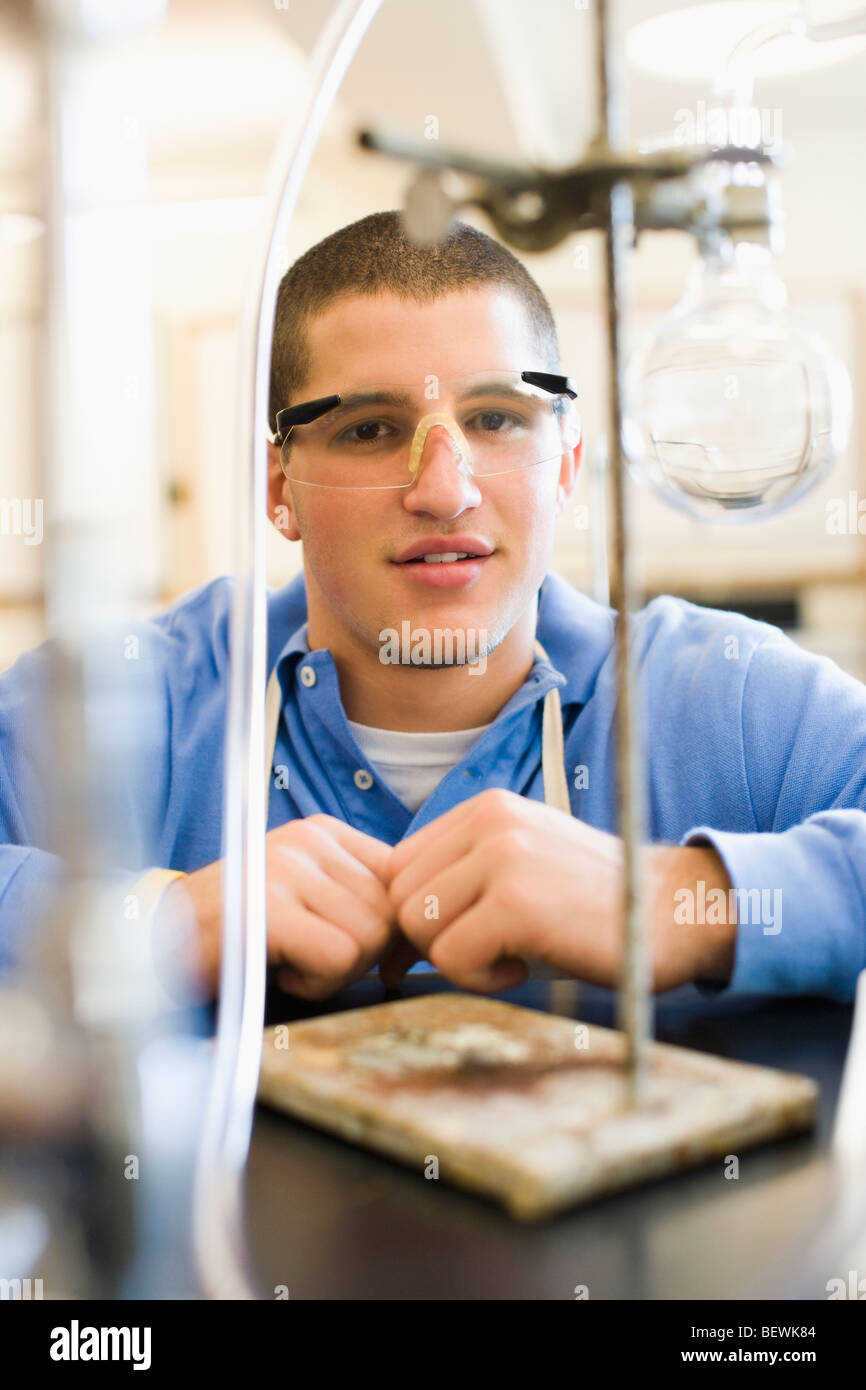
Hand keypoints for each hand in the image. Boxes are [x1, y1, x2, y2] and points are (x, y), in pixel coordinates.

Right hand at [162, 815, 395, 999]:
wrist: (156, 948)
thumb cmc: (238, 935)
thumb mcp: (305, 900)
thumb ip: (359, 902)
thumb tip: (420, 938)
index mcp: (323, 832)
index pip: (400, 879)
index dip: (389, 929)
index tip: (358, 953)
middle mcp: (308, 839)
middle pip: (388, 915)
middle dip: (356, 954)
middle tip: (304, 956)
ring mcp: (286, 867)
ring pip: (368, 938)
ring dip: (332, 970)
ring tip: (286, 958)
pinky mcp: (268, 905)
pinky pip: (338, 957)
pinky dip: (313, 981)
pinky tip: (277, 968)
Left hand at [388, 789, 735, 992]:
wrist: (677, 912)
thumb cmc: (594, 903)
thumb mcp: (521, 865)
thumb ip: (460, 877)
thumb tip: (386, 933)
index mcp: (485, 807)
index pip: (400, 865)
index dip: (415, 914)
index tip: (452, 941)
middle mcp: (490, 821)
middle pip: (401, 897)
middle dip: (432, 939)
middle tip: (488, 950)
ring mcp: (503, 858)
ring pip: (418, 926)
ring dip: (455, 959)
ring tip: (509, 954)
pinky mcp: (517, 903)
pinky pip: (451, 956)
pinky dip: (480, 978)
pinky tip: (524, 966)